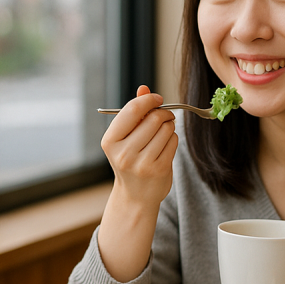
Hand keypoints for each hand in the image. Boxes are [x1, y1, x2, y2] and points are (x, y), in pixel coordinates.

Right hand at [101, 85, 177, 207]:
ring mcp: (141, 163)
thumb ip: (134, 111)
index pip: (133, 109)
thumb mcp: (126, 136)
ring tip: (163, 134)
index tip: (158, 99)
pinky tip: (165, 146)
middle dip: (163, 113)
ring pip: (166, 129)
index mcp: (110, 141)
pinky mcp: (159, 170)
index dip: (149, 100)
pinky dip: (173, 139)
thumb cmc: (131, 159)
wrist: (135, 195)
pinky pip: (173, 142)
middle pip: (153, 118)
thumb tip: (144, 88)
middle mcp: (123, 153)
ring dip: (169, 127)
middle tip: (165, 116)